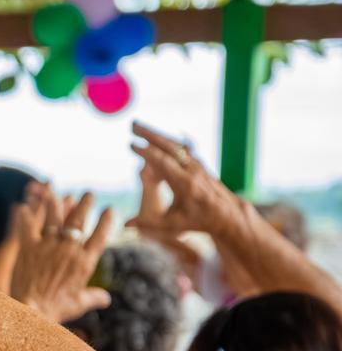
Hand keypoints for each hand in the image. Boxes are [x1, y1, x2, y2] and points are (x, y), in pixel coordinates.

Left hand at [10, 190, 112, 322]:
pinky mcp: (29, 248)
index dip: (105, 221)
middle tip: (88, 194)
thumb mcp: (79, 304)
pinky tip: (22, 207)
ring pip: (53, 218)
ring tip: (55, 192)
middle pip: (78, 221)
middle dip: (84, 205)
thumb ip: (93, 297)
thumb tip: (106, 299)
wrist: (32, 311)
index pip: (99, 236)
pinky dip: (24, 216)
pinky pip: (27, 227)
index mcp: (84, 262)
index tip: (109, 209)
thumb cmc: (57, 310)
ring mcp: (48, 246)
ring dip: (55, 203)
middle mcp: (68, 249)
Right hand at [126, 122, 241, 237]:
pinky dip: (166, 140)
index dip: (147, 153)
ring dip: (157, 134)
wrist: (226, 213)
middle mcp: (192, 170)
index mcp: (185, 185)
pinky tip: (155, 135)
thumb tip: (125, 226)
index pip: (164, 163)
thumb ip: (148, 224)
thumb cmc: (197, 221)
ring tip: (138, 126)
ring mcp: (196, 164)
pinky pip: (180, 146)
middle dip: (150, 134)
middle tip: (133, 124)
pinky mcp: (197, 162)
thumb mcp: (172, 226)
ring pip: (175, 143)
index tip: (131, 144)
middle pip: (170, 147)